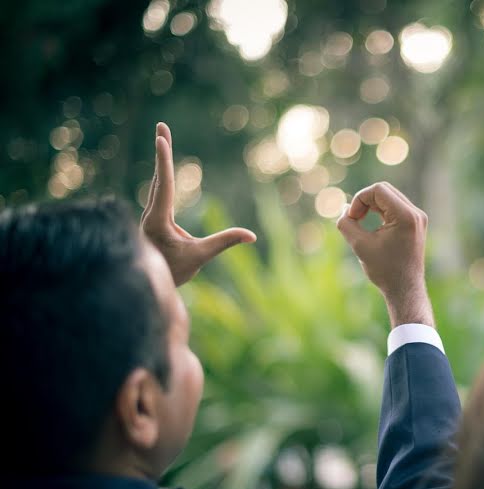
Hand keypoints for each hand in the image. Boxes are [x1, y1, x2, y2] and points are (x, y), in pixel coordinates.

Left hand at [141, 122, 255, 285]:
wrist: (151, 286)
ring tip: (163, 137)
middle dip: (161, 150)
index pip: (164, 185)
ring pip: (157, 182)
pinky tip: (164, 167)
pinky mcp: (153, 218)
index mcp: (158, 220)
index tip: (160, 139)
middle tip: (161, 126)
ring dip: (161, 159)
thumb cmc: (174, 271)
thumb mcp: (201, 256)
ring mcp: (150, 215)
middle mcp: (150, 214)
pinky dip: (162, 174)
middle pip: (159, 176)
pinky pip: (158, 190)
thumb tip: (251, 236)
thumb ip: (224, 242)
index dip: (163, 161)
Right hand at [336, 181, 433, 327]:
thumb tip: (345, 209)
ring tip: (359, 221)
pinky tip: (369, 224)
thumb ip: (347, 223)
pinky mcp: (415, 224)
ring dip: (371, 205)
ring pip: (389, 197)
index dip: (359, 200)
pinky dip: (379, 211)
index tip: (352, 219)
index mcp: (406, 216)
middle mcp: (416, 214)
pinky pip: (394, 207)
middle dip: (364, 201)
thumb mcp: (359, 245)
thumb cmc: (384, 270)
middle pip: (384, 190)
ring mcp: (417, 218)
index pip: (378, 190)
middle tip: (354, 219)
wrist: (405, 289)